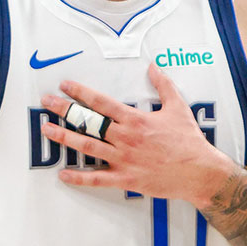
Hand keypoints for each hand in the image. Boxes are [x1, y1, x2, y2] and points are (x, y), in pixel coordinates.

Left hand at [40, 63, 233, 207]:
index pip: (101, 102)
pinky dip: (78, 178)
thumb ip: (163, 85)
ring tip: (46, 130)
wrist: (200, 171)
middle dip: (65, 111)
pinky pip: (97, 179)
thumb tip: (154, 66)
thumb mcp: (178, 107)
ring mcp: (123, 159)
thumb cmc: (189, 140)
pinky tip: (63, 174)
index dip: (80, 92)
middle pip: (88, 122)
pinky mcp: (126, 179)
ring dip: (64, 138)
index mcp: (135, 120)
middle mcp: (125, 138)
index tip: (65, 85)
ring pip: (87, 147)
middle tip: (47, 103)